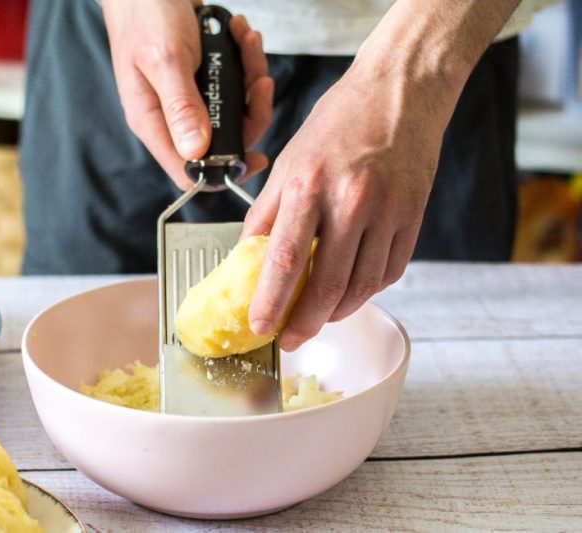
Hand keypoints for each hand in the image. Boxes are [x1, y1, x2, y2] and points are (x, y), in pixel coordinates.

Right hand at [101, 0, 272, 188]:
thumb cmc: (145, 11)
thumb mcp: (166, 60)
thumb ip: (182, 107)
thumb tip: (197, 153)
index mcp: (153, 122)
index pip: (188, 170)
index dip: (223, 173)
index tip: (256, 158)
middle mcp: (171, 115)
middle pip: (223, 141)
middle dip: (251, 112)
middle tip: (260, 81)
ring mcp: (188, 96)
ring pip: (234, 109)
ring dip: (251, 76)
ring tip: (248, 40)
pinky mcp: (201, 75)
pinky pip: (234, 81)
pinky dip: (245, 58)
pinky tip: (239, 31)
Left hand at [243, 61, 450, 350]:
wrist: (400, 93)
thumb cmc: (338, 124)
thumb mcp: (289, 161)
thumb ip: (267, 213)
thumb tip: (247, 258)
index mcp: (310, 184)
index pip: (287, 258)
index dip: (271, 301)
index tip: (260, 327)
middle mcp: (351, 201)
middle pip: (328, 284)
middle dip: (305, 323)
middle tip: (290, 339)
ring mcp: (388, 212)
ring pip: (361, 286)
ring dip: (335, 312)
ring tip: (315, 319)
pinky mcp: (413, 218)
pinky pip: (388, 272)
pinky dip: (365, 292)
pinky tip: (348, 295)